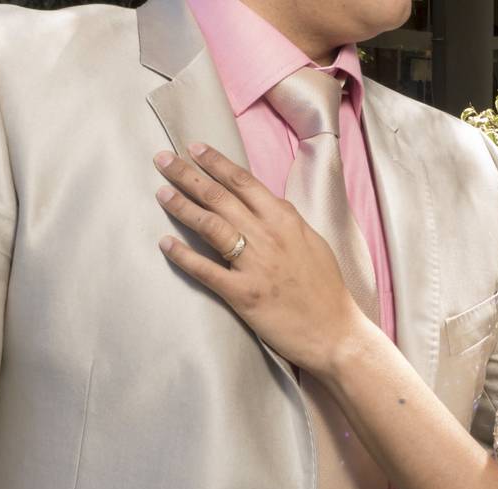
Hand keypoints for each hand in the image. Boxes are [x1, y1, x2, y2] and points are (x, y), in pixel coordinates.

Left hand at [153, 143, 371, 375]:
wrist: (335, 331)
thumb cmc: (326, 290)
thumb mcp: (313, 243)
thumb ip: (287, 222)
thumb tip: (268, 203)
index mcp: (286, 220)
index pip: (244, 182)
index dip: (216, 163)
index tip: (193, 148)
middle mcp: (268, 236)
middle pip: (220, 197)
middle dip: (188, 175)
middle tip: (162, 159)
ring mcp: (255, 264)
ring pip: (210, 226)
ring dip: (182, 206)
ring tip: (161, 193)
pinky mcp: (243, 294)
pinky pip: (206, 270)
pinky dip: (183, 256)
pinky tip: (165, 244)